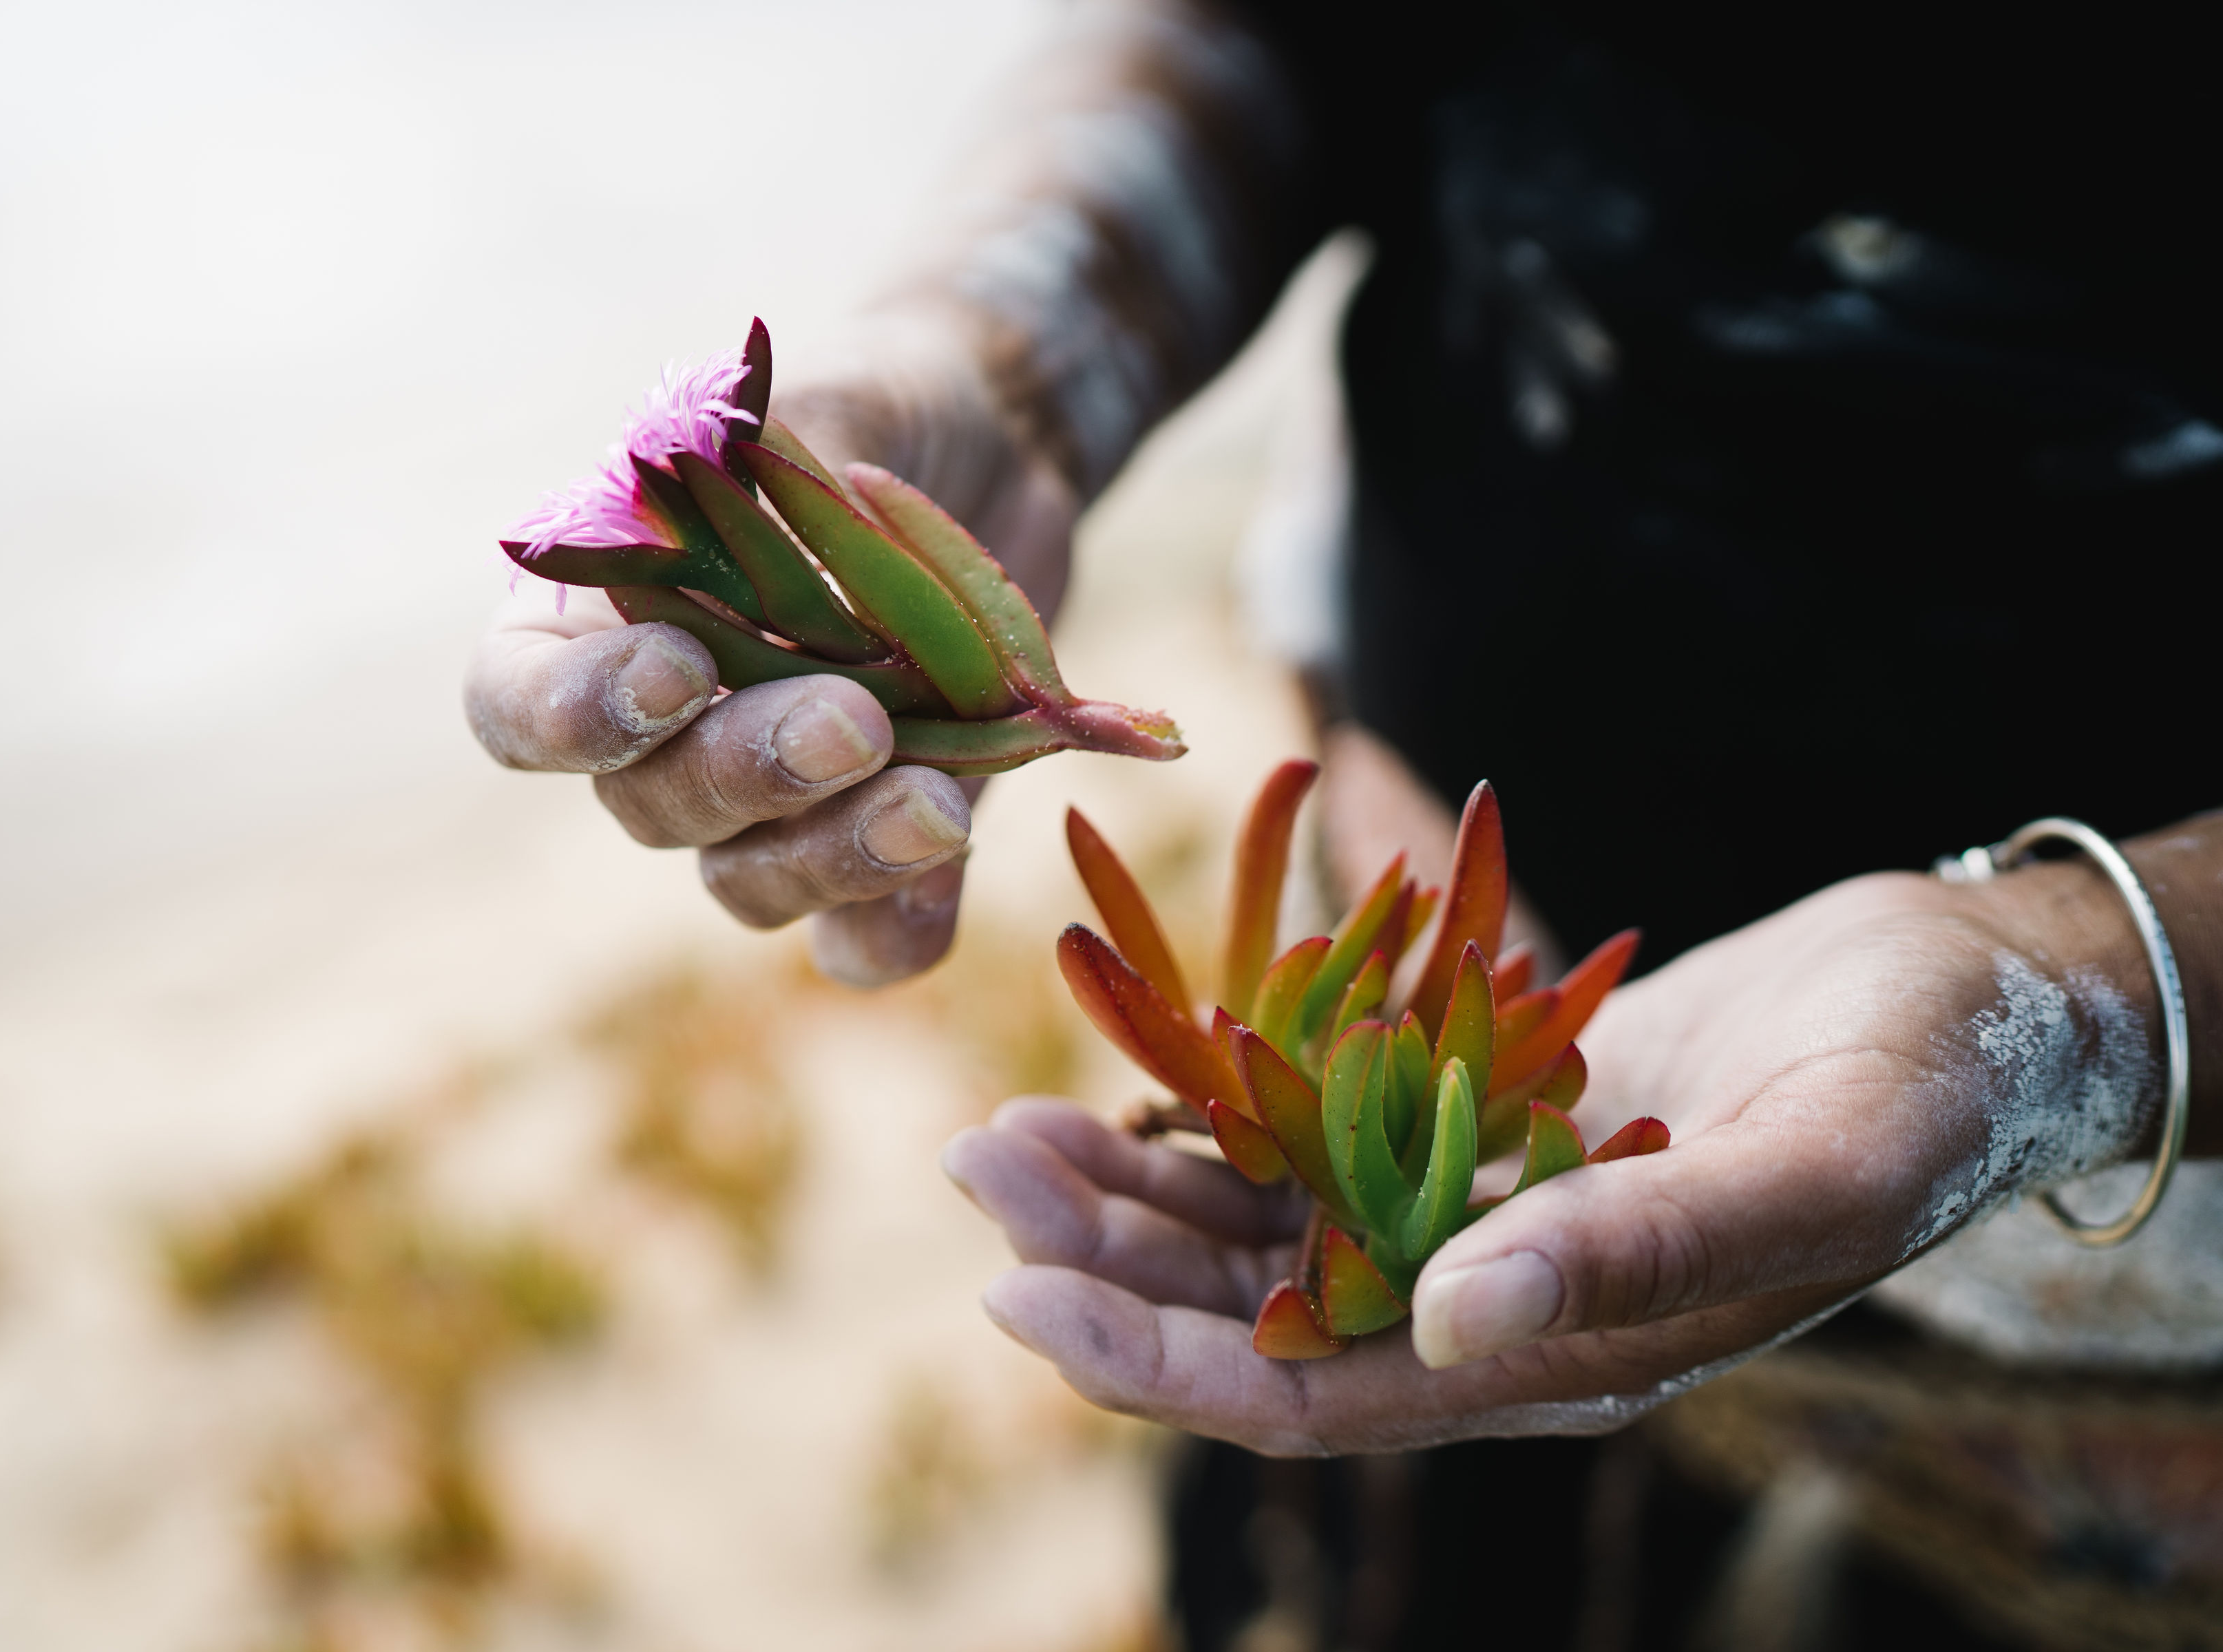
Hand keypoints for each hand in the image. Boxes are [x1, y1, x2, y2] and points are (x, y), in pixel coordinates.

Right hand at [464, 357, 1078, 985]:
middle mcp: (665, 736)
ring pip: (751, 884)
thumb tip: (724, 517)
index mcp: (594, 623)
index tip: (676, 671)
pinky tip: (952, 861)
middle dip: (748, 772)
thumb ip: (756, 473)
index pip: (515, 709)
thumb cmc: (872, 416)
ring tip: (939, 801)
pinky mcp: (881, 844)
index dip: (575, 716)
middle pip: (651, 806)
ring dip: (836, 856)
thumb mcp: (814, 411)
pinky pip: (865, 938)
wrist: (995, 454)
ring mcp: (772, 805)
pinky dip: (900, 923)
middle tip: (854, 721)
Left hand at [942, 862, 2163, 1453]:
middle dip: (1107, 1265)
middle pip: (1258, 1319)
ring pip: (1264, 1236)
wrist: (1964, 1007)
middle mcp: (1498, 1312)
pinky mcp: (1473, 1135)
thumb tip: (1460, 1319)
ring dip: (1134, 1193)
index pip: (1323, 1397)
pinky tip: (1126, 1089)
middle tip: (978, 1169)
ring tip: (1007, 1131)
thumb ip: (1640, 1250)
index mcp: (1566, 1362)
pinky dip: (1215, 1122)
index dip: (1165, 1363)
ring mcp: (1478, 1223)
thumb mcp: (1808, 1165)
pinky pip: (1313, 1150)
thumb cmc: (1920, 1088)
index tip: (1023, 1303)